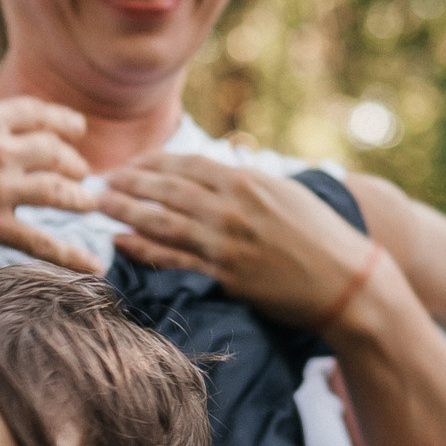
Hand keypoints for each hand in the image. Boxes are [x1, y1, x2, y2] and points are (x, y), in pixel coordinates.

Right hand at [0, 37, 103, 268]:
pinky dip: (72, 256)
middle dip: (74, 162)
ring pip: (58, 193)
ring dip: (79, 199)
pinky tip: (95, 266)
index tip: (77, 129)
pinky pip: (41, 242)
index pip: (39, 114)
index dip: (63, 122)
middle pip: (56, 152)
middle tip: (82, 172)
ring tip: (90, 205)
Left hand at [99, 155, 370, 327]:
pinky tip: (120, 240)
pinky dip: (143, 247)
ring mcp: (226, 242)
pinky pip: (173, 258)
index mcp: (247, 181)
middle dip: (128, 182)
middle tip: (98, 180)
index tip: (128, 164)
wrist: (347, 283)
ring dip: (125, 210)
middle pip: (166, 189)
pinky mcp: (226, 275)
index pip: (186, 166)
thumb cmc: (321, 236)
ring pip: (163, 221)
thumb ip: (248, 181)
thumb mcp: (285, 193)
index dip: (151, 163)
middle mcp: (232, 207)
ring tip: (98, 204)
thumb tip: (219, 170)